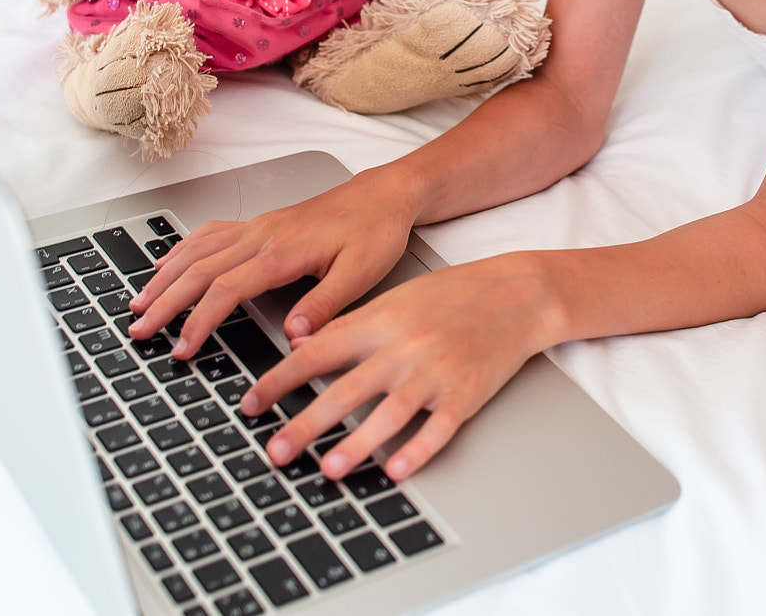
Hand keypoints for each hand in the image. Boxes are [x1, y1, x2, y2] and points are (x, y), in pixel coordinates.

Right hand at [125, 167, 419, 355]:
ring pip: (198, 250)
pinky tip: (168, 260)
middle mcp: (262, 236)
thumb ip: (324, 306)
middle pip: (199, 270)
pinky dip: (182, 248)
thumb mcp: (361, 274)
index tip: (183, 348)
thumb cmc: (376, 230)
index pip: (226, 289)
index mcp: (282, 252)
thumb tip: (293, 338)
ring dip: (165, 276)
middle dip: (165, 302)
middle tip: (141, 330)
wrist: (385, 194)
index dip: (199, 321)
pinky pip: (211, 233)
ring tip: (140, 302)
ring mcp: (259, 227)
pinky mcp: (262, 224)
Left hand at [245, 253, 558, 482]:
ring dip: (355, 445)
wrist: (516, 294)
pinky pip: (437, 429)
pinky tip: (396, 470)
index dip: (278, 381)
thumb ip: (349, 323)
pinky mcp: (466, 395)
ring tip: (328, 469)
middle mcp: (403, 348)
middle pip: (344, 391)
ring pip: (388, 415)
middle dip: (304, 425)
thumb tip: (300, 343)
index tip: (249, 404)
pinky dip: (416, 451)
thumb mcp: (395, 298)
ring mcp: (435, 373)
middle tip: (274, 452)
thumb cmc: (453, 295)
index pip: (317, 354)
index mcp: (380, 322)